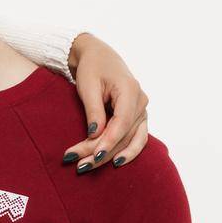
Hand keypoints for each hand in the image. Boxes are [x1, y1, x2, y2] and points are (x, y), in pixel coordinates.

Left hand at [63, 33, 148, 173]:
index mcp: (130, 90)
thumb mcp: (88, 86)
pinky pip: (136, 137)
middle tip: (80, 165)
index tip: (94, 156)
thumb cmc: (91, 68)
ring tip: (91, 166)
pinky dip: (127, 150)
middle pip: (125, 134)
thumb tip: (96, 134)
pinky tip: (115, 162)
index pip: (122, 122)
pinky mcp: (137, 116)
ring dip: (113, 155)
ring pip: (131, 139)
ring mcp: (141, 110)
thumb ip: (94, 110)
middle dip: (102, 152)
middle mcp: (140, 101)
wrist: (99, 56)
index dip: (109, 141)